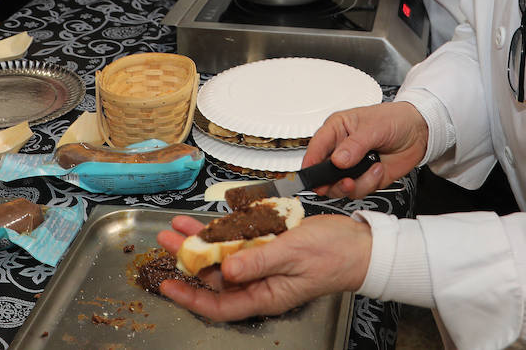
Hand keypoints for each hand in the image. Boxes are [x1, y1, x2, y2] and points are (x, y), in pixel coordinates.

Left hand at [156, 214, 370, 321]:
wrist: (360, 244)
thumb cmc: (333, 254)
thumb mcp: (293, 255)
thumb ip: (258, 262)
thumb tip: (226, 271)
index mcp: (265, 295)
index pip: (219, 305)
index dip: (190, 297)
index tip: (167, 284)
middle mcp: (260, 283)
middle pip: (215, 277)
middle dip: (188, 259)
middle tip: (165, 240)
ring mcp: (264, 264)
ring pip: (223, 256)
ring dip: (201, 241)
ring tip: (177, 226)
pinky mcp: (269, 247)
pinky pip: (239, 241)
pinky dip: (222, 230)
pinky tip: (206, 220)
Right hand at [303, 102, 428, 198]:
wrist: (419, 132)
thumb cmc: (395, 119)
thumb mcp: (373, 127)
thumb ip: (354, 145)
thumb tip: (338, 160)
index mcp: (336, 130)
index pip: (316, 148)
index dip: (310, 163)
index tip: (311, 175)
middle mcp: (340, 150)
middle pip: (323, 174)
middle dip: (333, 182)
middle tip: (346, 181)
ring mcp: (352, 167)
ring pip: (339, 187)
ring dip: (355, 184)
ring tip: (371, 170)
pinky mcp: (364, 178)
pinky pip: (358, 190)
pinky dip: (369, 184)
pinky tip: (379, 169)